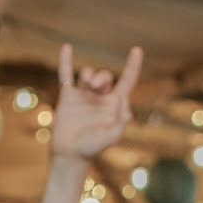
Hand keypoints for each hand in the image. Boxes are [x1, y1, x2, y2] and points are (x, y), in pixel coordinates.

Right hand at [51, 42, 142, 160]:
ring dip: (88, 74)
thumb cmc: (93, 149)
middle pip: (105, 77)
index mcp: (113, 105)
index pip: (126, 81)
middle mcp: (99, 98)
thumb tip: (123, 101)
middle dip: (101, 77)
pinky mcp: (67, 97)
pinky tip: (67, 47)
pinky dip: (66, 61)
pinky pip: (66, 76)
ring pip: (87, 74)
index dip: (133, 66)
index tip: (137, 50)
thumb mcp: (111, 137)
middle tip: (94, 86)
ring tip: (86, 84)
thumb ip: (120, 122)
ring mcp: (83, 96)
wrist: (70, 155)